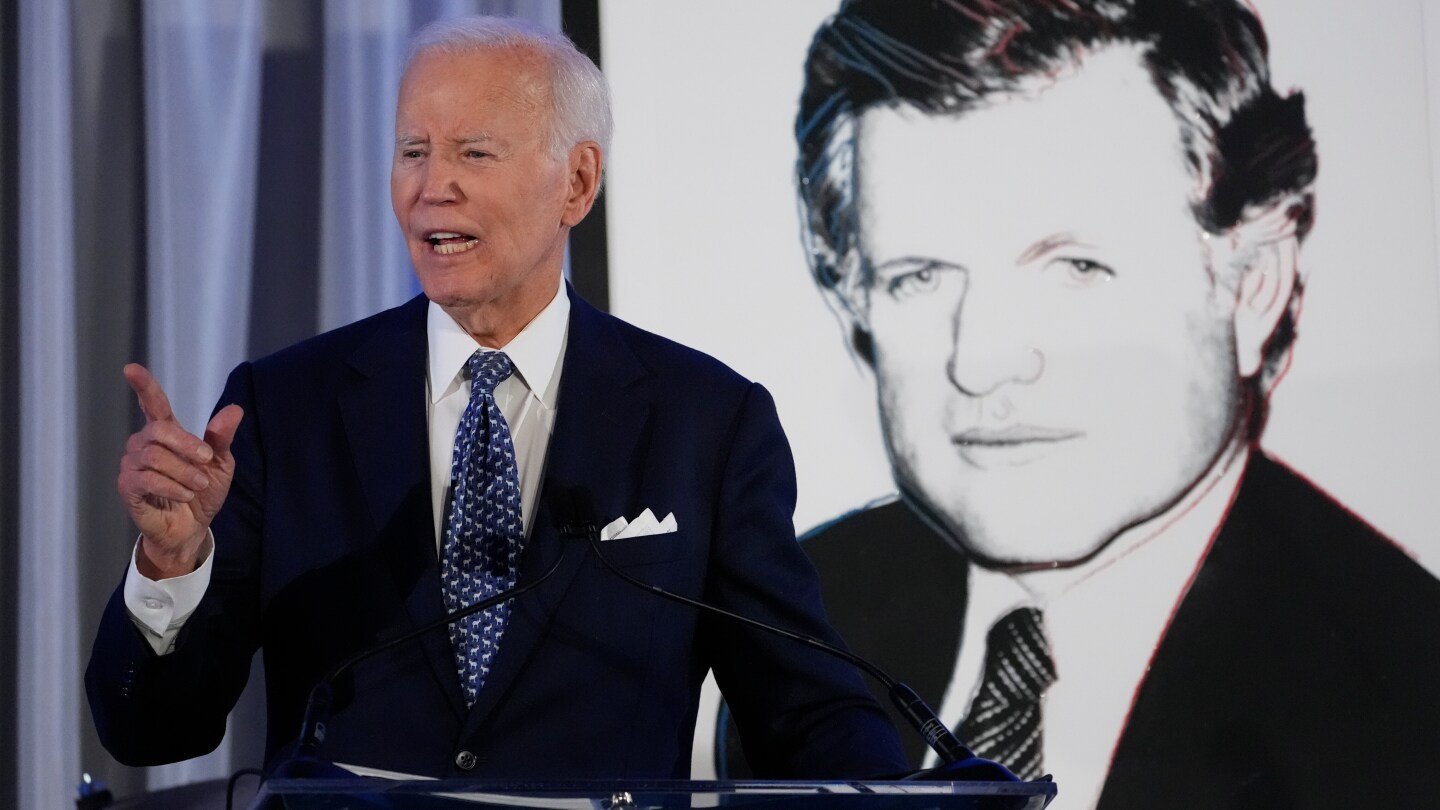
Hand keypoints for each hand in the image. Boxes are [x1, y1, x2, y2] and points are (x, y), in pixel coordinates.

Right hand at [116, 363, 243, 579]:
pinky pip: (148, 479)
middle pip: (160, 430)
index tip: (131, 369)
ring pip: (155, 457)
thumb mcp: (220, 464)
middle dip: (188, 445)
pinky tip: (184, 495)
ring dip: (185, 472)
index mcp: (166, 434)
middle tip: (207, 461)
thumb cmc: (203, 492)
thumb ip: (222, 438)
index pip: (152, 404)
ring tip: (198, 486)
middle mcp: (144, 444)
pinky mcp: (127, 487)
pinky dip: (173, 487)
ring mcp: (132, 465)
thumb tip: (234, 410)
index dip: (144, 386)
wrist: (193, 528)